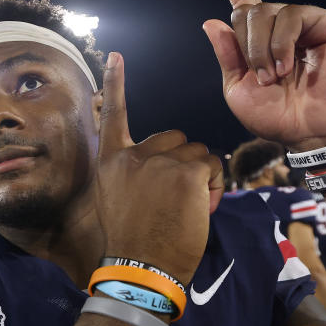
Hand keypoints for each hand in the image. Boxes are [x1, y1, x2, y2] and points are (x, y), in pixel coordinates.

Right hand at [96, 52, 223, 284]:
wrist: (140, 269)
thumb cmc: (133, 243)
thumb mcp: (118, 201)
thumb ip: (133, 175)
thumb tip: (160, 167)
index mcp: (112, 161)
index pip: (113, 115)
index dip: (115, 84)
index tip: (115, 56)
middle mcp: (133, 155)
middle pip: (174, 138)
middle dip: (184, 162)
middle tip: (180, 196)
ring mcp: (160, 161)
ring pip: (197, 152)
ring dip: (201, 176)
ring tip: (190, 207)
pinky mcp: (187, 172)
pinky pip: (213, 166)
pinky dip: (214, 186)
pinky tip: (202, 207)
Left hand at [202, 0, 325, 151]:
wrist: (313, 134)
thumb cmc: (279, 118)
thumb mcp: (240, 91)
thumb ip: (227, 57)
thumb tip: (211, 21)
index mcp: (260, 42)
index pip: (244, 1)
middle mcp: (283, 29)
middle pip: (249, 10)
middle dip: (246, 44)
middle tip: (261, 76)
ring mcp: (307, 24)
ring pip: (268, 11)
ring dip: (262, 47)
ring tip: (275, 76)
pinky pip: (294, 14)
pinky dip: (282, 42)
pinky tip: (287, 65)